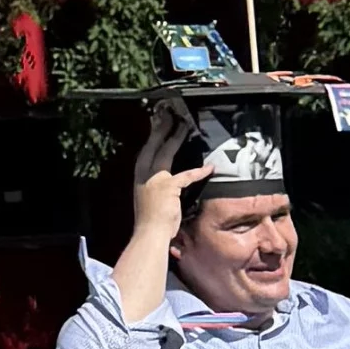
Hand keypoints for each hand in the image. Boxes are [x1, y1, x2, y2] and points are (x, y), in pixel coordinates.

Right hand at [130, 103, 207, 245]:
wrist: (149, 233)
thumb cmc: (151, 220)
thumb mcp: (150, 198)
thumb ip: (156, 186)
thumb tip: (166, 180)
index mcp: (139, 176)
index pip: (146, 150)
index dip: (153, 136)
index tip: (157, 122)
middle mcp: (144, 174)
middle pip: (153, 145)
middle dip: (162, 128)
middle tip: (170, 115)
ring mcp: (155, 179)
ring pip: (166, 152)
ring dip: (176, 138)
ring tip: (184, 126)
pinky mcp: (168, 186)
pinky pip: (187, 175)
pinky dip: (200, 172)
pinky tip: (210, 167)